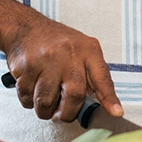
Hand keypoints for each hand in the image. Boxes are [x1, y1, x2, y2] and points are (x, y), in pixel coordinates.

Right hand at [0, 0, 122, 123]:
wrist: (25, 27)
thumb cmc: (57, 43)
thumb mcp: (82, 49)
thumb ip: (92, 74)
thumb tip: (104, 105)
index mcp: (88, 50)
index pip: (102, 77)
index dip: (109, 98)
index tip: (116, 113)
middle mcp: (69, 53)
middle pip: (75, 95)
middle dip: (67, 113)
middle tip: (61, 114)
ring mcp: (46, 59)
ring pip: (46, 102)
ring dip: (44, 110)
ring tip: (44, 101)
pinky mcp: (26, 66)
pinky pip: (27, 97)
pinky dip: (28, 101)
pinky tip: (32, 88)